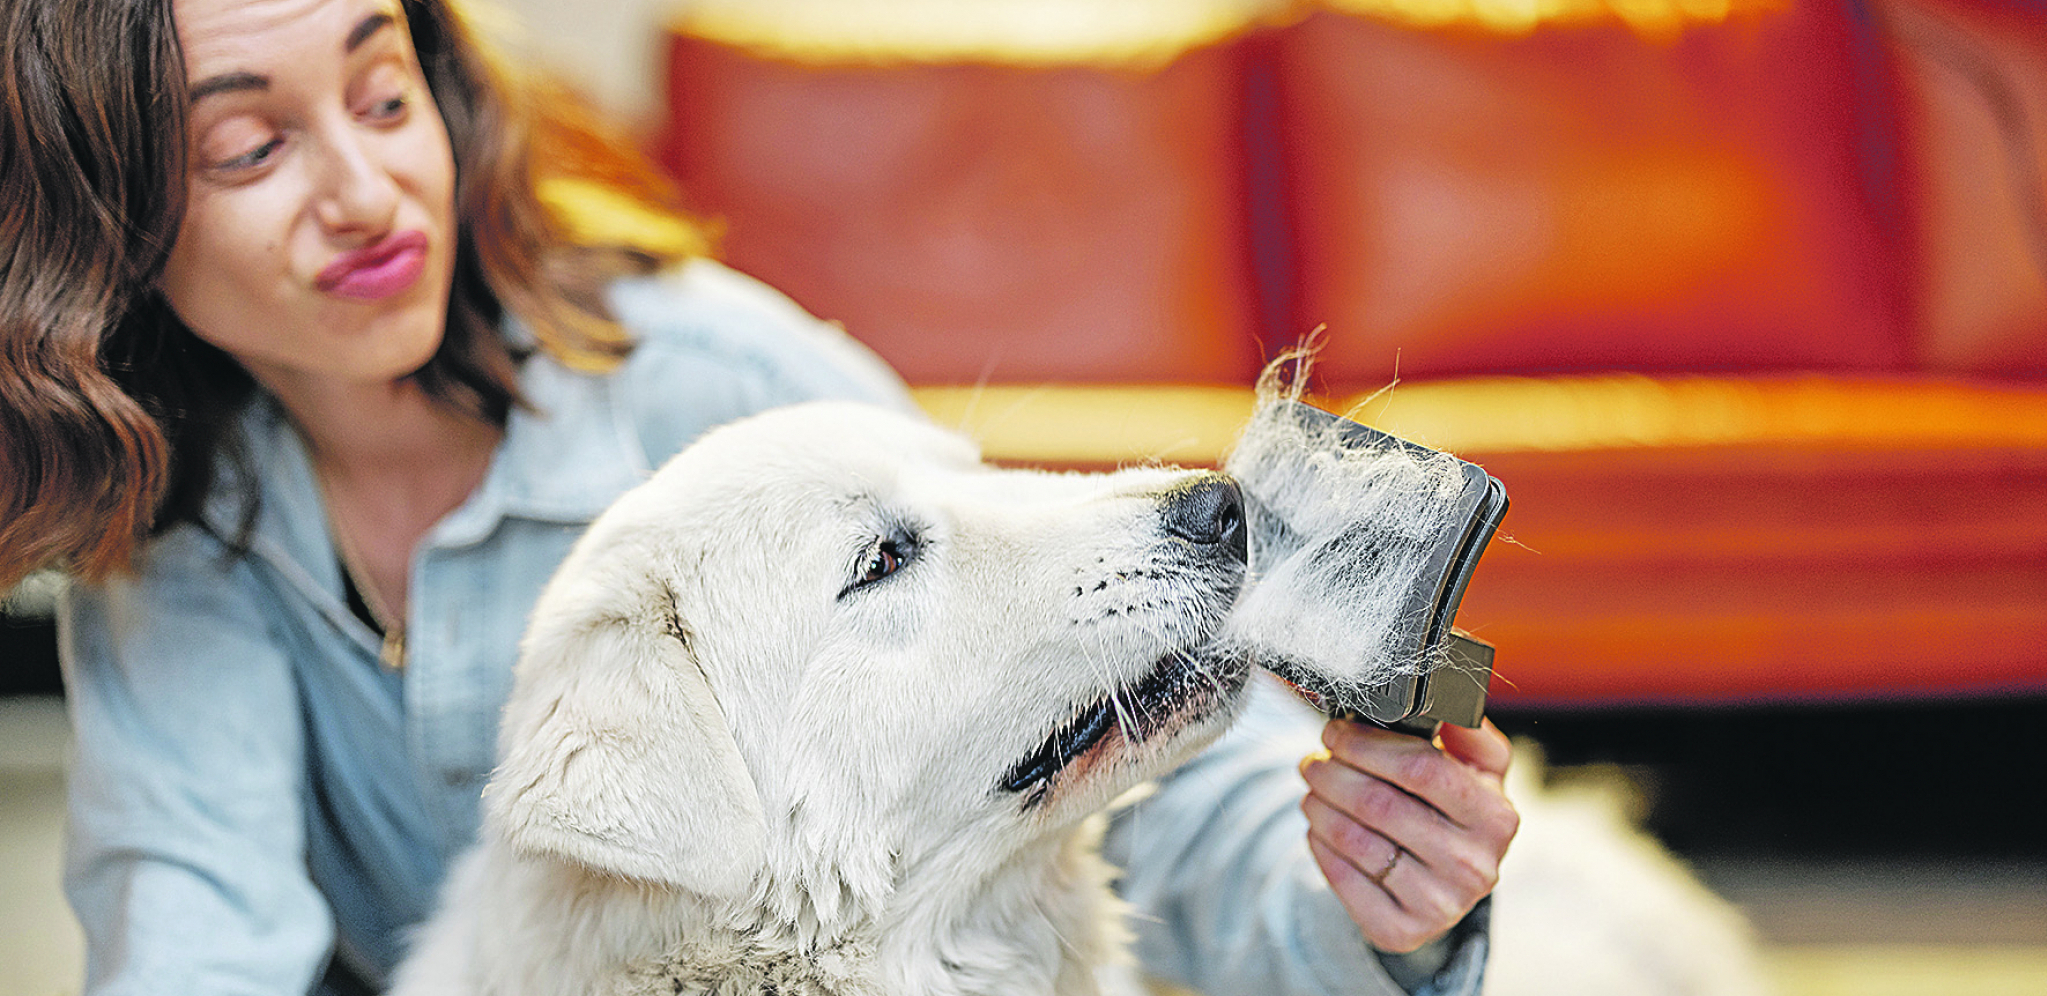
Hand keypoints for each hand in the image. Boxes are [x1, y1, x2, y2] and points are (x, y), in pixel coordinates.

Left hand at [1298, 718, 1517, 952]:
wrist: (1447, 886)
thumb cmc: (1455, 812)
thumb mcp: (1477, 769)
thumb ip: (1466, 727)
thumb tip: (1443, 687)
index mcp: (1496, 818)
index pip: (1421, 768)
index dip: (1367, 745)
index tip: (1335, 731)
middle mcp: (1474, 866)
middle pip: (1379, 804)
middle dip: (1333, 773)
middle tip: (1312, 759)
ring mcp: (1440, 905)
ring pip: (1355, 840)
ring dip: (1319, 805)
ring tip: (1311, 788)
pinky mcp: (1402, 931)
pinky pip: (1342, 879)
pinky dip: (1320, 844)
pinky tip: (1319, 827)